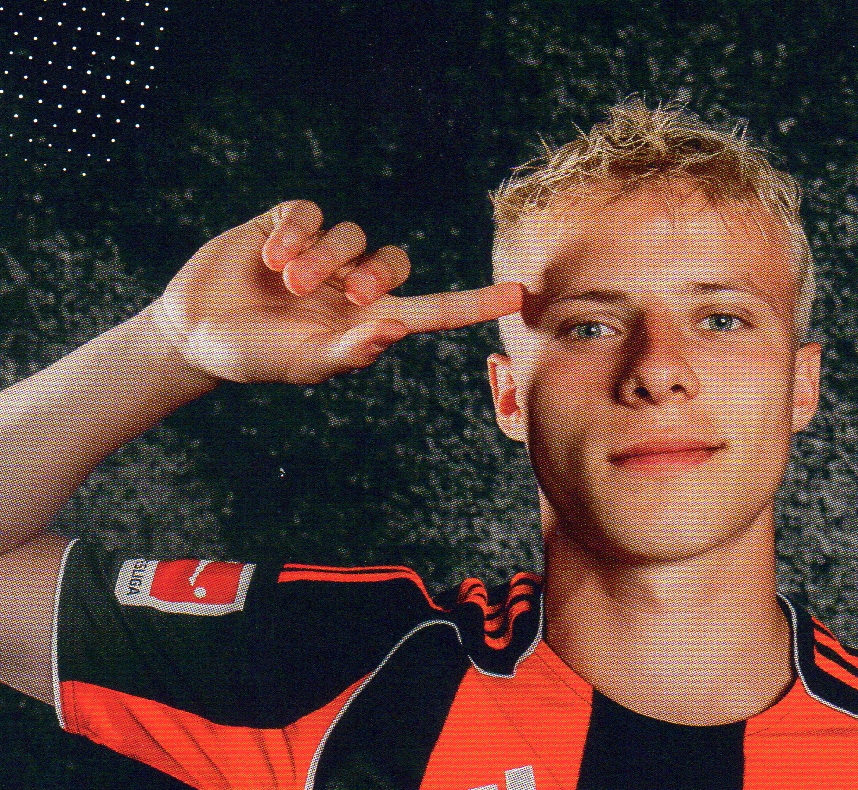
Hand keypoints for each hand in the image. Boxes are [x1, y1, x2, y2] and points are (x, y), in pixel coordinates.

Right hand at [147, 200, 522, 385]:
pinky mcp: (288, 225)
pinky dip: (296, 234)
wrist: (195, 334)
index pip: (432, 311)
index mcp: (367, 323)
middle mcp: (351, 285)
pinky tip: (271, 257)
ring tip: (287, 282)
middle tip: (350, 296)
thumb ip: (350, 351)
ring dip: (323, 258)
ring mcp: (322, 254)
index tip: (517, 295)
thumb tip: (396, 330)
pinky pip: (310, 213)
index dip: (474, 303)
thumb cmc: (255, 358)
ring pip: (351, 235)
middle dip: (377, 274)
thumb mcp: (304, 363)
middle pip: (394, 262)